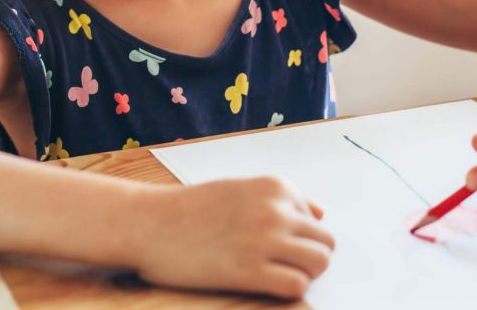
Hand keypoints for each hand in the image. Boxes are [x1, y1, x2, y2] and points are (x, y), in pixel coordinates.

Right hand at [132, 177, 334, 298]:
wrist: (150, 224)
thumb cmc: (192, 209)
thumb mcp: (241, 190)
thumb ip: (281, 200)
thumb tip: (320, 214)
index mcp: (275, 187)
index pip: (316, 220)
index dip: (298, 237)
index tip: (269, 242)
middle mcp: (275, 210)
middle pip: (326, 243)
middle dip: (309, 257)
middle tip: (279, 264)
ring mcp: (264, 240)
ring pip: (319, 263)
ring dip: (304, 273)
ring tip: (274, 274)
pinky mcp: (250, 271)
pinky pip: (296, 285)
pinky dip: (289, 289)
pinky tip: (264, 284)